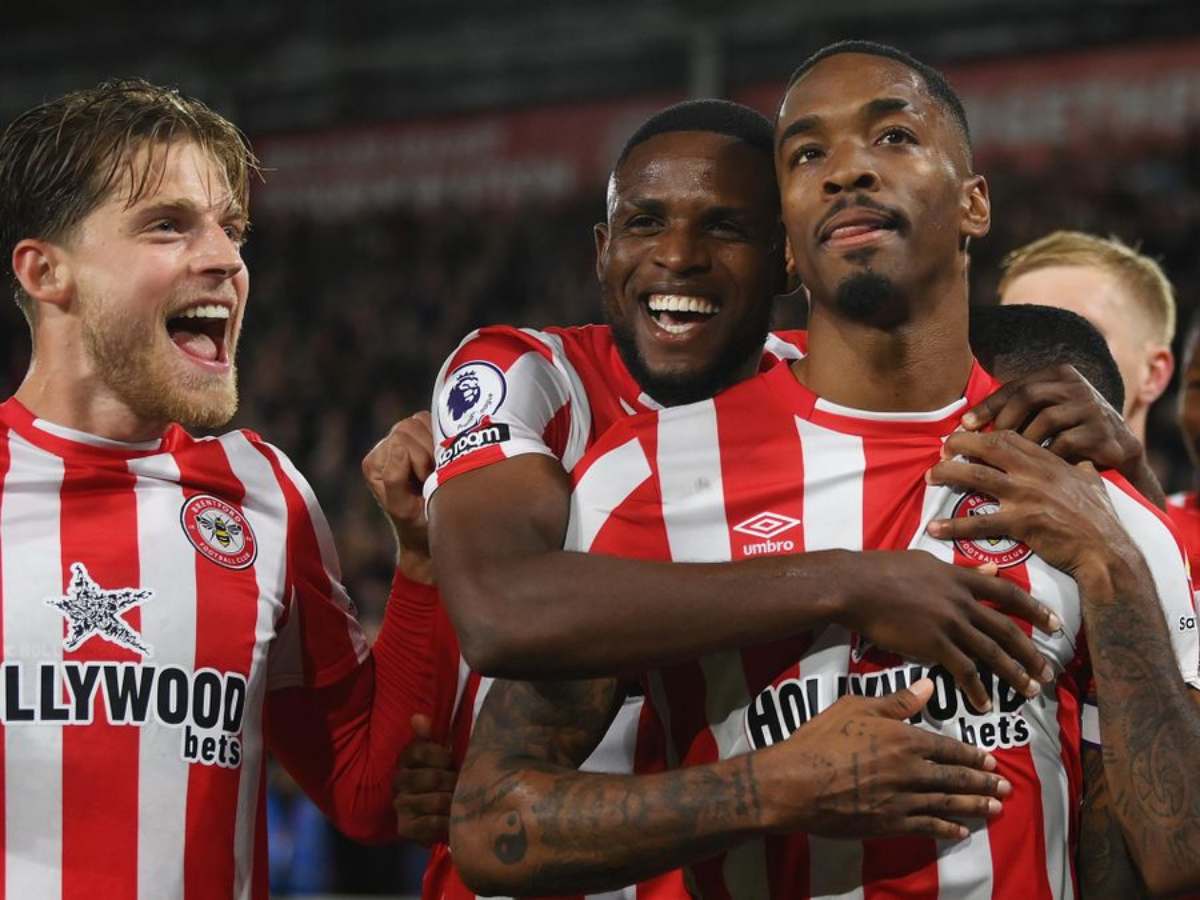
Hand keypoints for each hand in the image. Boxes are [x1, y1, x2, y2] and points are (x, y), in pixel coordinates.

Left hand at [363, 412, 434, 582]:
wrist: (431, 533)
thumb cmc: (417, 524)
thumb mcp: (402, 508)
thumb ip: (394, 478)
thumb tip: (398, 447)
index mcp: (375, 463)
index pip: (400, 440)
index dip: (420, 459)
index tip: (425, 482)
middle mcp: (385, 449)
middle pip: (409, 427)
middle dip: (428, 452)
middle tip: (433, 476)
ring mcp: (404, 441)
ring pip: (421, 421)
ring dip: (436, 445)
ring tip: (437, 469)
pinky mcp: (422, 438)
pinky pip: (433, 421)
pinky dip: (442, 437)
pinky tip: (443, 459)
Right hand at [394, 714, 456, 845]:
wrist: (433, 813)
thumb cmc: (442, 775)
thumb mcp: (439, 753)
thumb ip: (432, 734)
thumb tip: (418, 717)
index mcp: (406, 759)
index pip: (421, 752)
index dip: (443, 757)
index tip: (452, 762)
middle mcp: (399, 781)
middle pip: (433, 778)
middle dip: (454, 781)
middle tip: (465, 784)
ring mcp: (400, 805)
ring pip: (436, 801)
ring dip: (455, 801)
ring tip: (464, 800)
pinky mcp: (405, 827)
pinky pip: (432, 823)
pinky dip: (448, 821)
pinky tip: (456, 818)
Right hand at [760, 679, 1009, 839]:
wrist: (796, 782)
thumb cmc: (821, 738)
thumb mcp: (855, 708)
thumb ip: (895, 701)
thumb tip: (928, 687)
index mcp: (904, 740)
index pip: (948, 748)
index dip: (971, 755)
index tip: (991, 760)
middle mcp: (910, 771)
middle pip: (955, 777)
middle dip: (983, 782)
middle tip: (1006, 787)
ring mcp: (902, 800)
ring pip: (947, 803)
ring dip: (974, 806)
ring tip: (996, 809)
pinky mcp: (889, 823)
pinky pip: (926, 827)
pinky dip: (947, 829)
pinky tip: (961, 831)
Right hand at [839, 550, 1058, 711]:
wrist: (855, 585)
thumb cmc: (882, 569)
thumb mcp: (926, 562)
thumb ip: (961, 570)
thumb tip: (991, 569)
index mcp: (959, 577)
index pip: (1007, 593)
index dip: (1034, 609)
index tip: (1054, 623)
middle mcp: (961, 600)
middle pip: (1005, 628)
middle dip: (1030, 651)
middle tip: (1048, 669)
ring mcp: (948, 623)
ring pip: (991, 652)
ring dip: (1014, 673)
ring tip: (1030, 690)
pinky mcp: (932, 643)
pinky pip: (963, 670)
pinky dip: (977, 689)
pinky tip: (985, 704)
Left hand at [926, 429, 1132, 578]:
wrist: (1107, 553)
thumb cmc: (1101, 522)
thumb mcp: (1095, 486)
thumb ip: (1082, 472)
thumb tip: (1083, 465)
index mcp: (1049, 462)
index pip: (1009, 437)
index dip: (983, 434)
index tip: (965, 437)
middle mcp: (1034, 474)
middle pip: (987, 448)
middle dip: (958, 446)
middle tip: (940, 452)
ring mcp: (1026, 497)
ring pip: (976, 477)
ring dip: (948, 475)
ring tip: (929, 478)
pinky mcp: (1020, 524)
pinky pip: (978, 523)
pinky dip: (953, 525)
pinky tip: (934, 528)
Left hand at [962, 364, 1142, 476]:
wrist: (1119, 455)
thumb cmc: (1070, 435)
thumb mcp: (1046, 415)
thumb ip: (1017, 411)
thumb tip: (965, 425)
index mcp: (1059, 375)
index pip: (1016, 386)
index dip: (988, 405)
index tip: (964, 425)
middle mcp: (1078, 386)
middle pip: (1029, 395)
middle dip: (1002, 420)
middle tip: (983, 444)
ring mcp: (1093, 408)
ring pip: (1046, 419)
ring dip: (1023, 441)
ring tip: (1006, 458)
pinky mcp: (1104, 433)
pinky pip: (1065, 444)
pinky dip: (1046, 457)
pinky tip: (1033, 471)